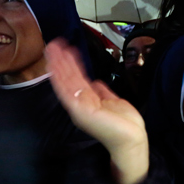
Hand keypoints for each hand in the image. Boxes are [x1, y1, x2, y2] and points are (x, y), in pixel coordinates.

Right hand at [46, 38, 148, 183]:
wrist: (131, 139)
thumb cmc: (125, 125)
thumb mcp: (113, 101)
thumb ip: (103, 92)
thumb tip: (96, 82)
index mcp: (88, 101)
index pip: (77, 78)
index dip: (71, 64)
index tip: (65, 49)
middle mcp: (80, 103)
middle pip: (68, 78)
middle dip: (61, 60)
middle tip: (53, 44)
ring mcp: (78, 106)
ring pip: (65, 81)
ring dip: (58, 64)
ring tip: (52, 48)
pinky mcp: (79, 110)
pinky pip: (66, 90)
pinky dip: (59, 77)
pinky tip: (54, 65)